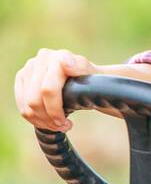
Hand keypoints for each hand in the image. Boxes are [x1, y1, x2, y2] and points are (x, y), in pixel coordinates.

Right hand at [15, 51, 150, 131]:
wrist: (85, 79)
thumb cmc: (92, 81)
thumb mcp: (95, 78)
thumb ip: (82, 69)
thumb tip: (66, 63)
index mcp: (59, 57)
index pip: (48, 90)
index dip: (55, 111)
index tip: (68, 123)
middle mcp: (42, 58)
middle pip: (35, 101)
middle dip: (49, 119)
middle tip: (64, 126)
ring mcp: (30, 67)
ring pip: (27, 106)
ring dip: (42, 121)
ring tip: (58, 124)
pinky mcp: (22, 78)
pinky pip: (22, 106)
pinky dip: (34, 119)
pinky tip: (48, 121)